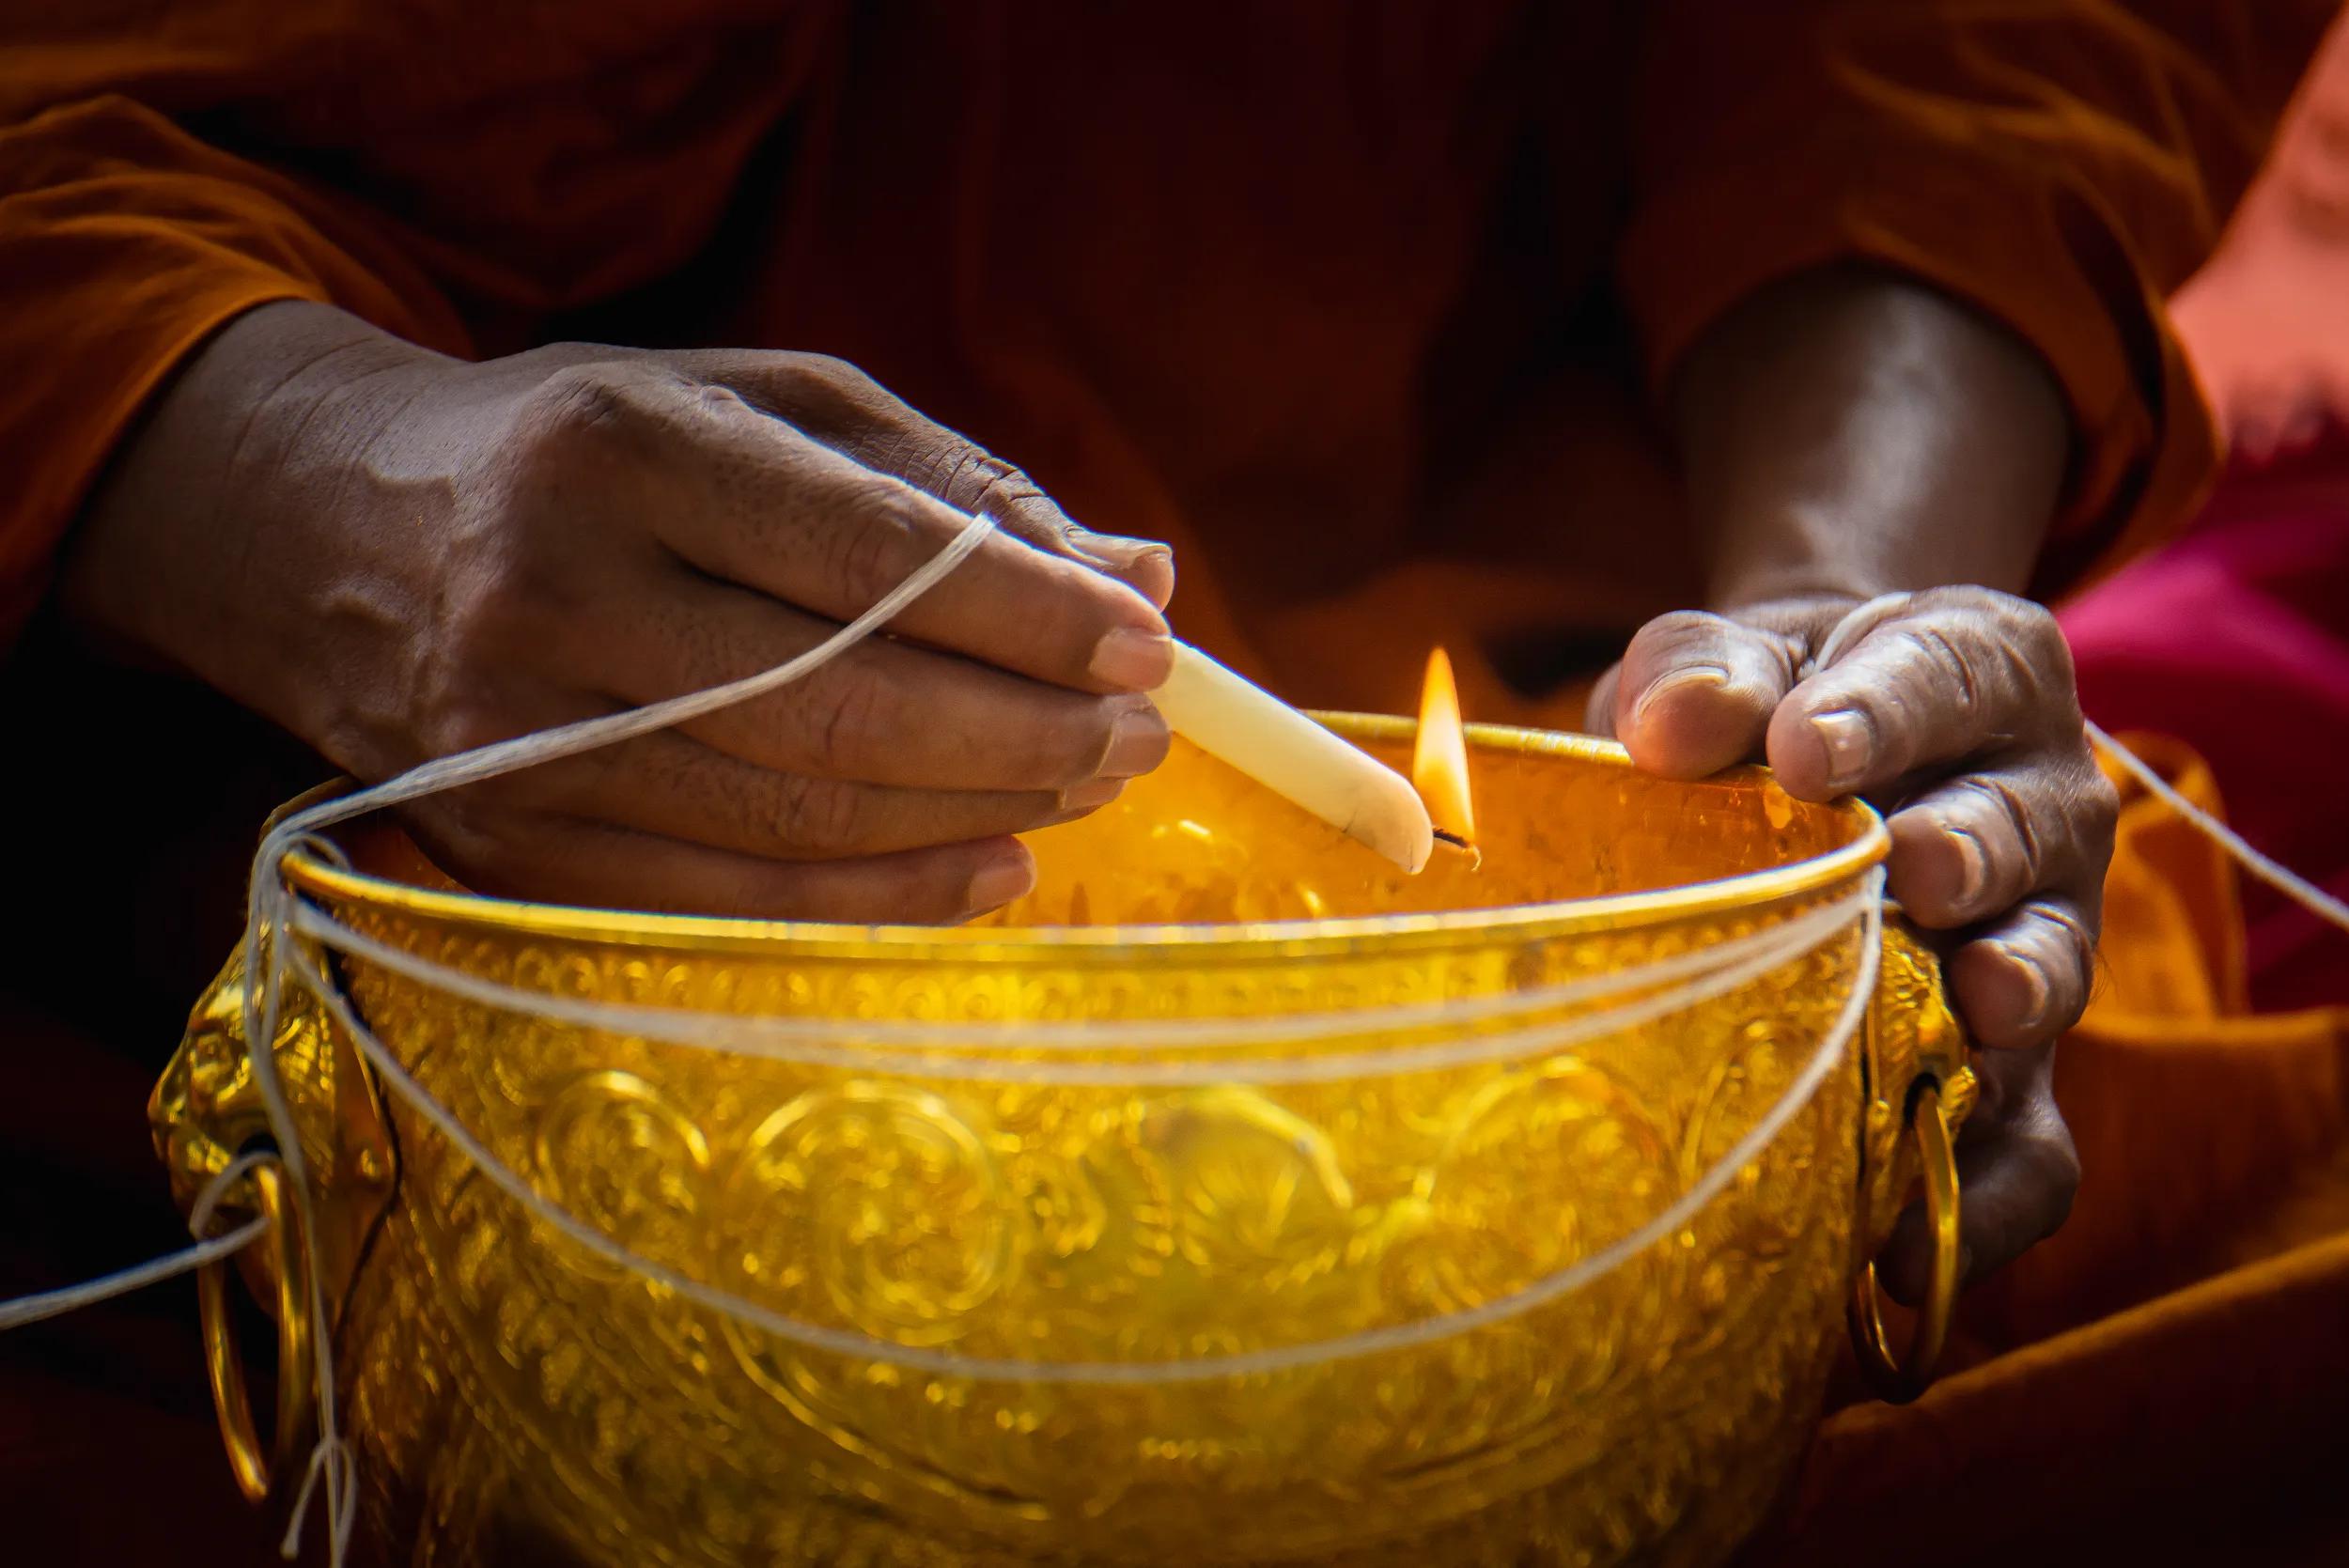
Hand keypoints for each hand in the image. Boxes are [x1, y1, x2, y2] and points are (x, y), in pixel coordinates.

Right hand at [66, 302, 1177, 921]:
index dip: (1027, 613)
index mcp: (622, 448)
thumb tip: (1137, 567)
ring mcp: (516, 741)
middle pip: (842, 706)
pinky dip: (883, 897)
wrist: (340, 533)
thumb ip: (945, 482)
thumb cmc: (596, 452)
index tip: (1144, 640)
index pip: (869, 553)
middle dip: (1025, 733)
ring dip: (978, 815)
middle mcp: (553, 595)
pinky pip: (733, 901)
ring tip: (1086, 790)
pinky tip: (991, 869)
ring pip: (798, 815)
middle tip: (1140, 737)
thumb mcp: (756, 405)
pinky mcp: (507, 851)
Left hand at [1588, 588, 2113, 1292]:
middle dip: (1969, 849)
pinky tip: (1898, 1249)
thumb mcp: (1724, 661)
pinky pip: (2031, 1150)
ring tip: (1966, 1011)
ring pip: (2048, 975)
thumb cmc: (1760, 702)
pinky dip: (1979, 1198)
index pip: (1950, 677)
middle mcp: (2040, 802)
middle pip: (2023, 828)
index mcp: (1981, 672)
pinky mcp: (2016, 1071)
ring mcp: (2041, 938)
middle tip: (1906, 866)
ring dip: (2007, 996)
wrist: (1800, 764)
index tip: (1806, 747)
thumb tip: (1668, 728)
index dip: (1888, 711)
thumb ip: (1703, 674)